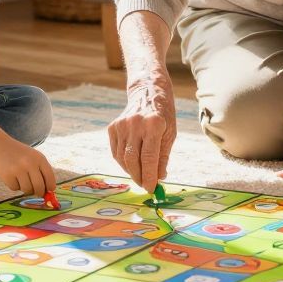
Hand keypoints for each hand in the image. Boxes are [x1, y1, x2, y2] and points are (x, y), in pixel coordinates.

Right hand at [0, 139, 55, 196]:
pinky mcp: (7, 176)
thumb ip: (42, 172)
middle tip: (36, 193)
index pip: (50, 178)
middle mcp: (30, 163)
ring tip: (21, 179)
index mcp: (39, 158)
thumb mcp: (33, 157)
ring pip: (27, 190)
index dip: (50, 188)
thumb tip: (48, 192)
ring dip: (25, 189)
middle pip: (39, 187)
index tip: (48, 191)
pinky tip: (11, 176)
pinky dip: (14, 185)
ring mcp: (18, 170)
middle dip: (39, 193)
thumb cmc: (19, 154)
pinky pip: (15, 188)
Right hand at [108, 78, 176, 192]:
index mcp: (153, 124)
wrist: (148, 92)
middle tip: (145, 186)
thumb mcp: (170, 134)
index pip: (149, 157)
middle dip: (139, 177)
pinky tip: (132, 164)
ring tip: (140, 176)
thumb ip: (163, 157)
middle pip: (132, 159)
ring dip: (131, 171)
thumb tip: (159, 178)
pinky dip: (123, 162)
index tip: (152, 188)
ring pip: (122, 158)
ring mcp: (121, 124)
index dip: (149, 176)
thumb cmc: (163, 115)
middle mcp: (135, 123)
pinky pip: (116, 151)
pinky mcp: (112, 127)